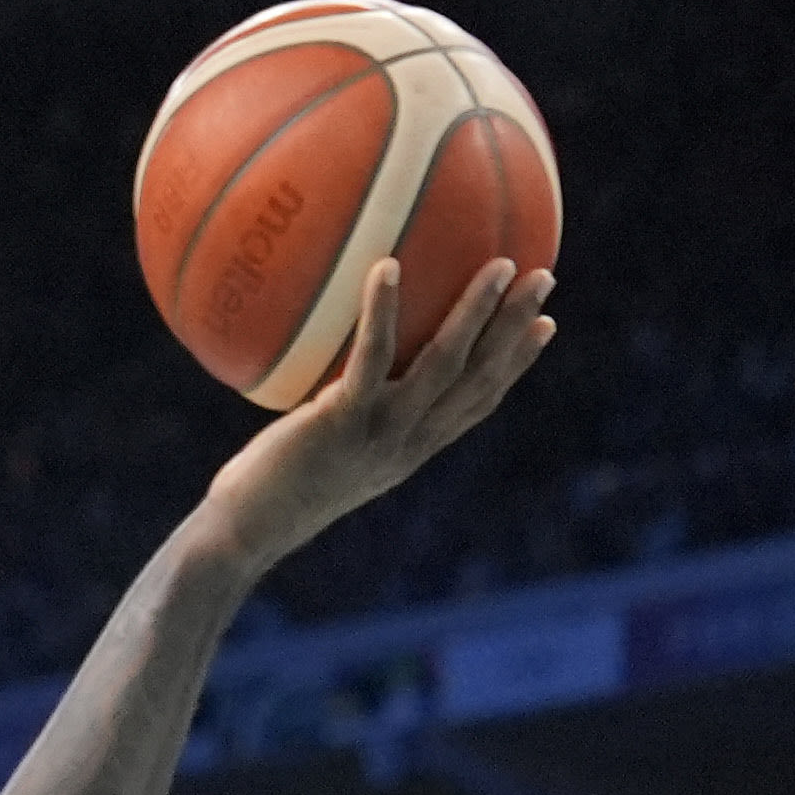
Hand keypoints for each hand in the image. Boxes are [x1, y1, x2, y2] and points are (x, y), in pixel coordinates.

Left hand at [193, 256, 556, 577]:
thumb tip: (334, 363)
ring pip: (445, 366)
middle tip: (544, 277)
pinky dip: (381, 311)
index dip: (516, 364)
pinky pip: (371, 358)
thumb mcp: (324, 447)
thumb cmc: (275, 486)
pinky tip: (387, 266)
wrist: (249, 529)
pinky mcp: (343, 422)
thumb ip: (344, 410)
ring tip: (498, 265)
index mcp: (413, 447)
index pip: (478, 402)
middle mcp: (410, 442)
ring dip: (476, 314)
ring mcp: (381, 433)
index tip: (545, 325)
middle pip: (480, 378)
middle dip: (516, 328)